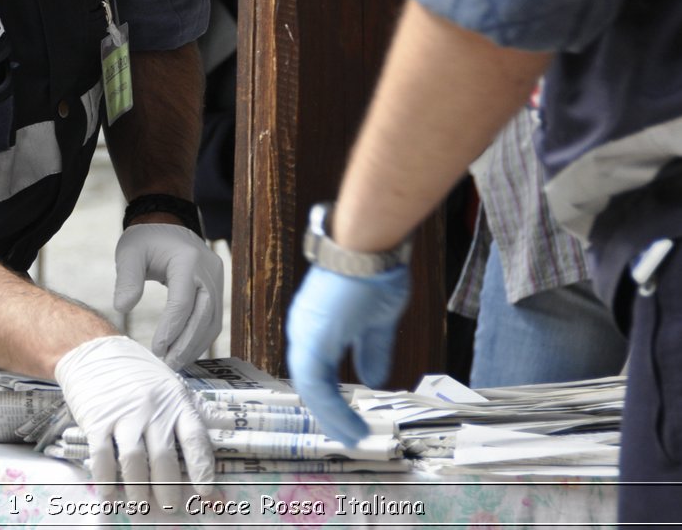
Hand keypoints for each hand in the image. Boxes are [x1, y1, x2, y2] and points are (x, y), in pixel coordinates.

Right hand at [54, 335, 228, 509]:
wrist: (93, 350)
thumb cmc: (137, 370)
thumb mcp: (171, 383)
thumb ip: (195, 409)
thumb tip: (227, 426)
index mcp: (175, 402)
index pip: (195, 440)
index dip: (202, 470)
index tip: (206, 494)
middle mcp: (152, 410)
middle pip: (164, 458)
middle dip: (169, 489)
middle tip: (171, 508)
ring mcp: (123, 415)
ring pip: (134, 462)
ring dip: (138, 490)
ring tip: (141, 507)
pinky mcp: (96, 420)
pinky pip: (102, 456)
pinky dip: (106, 480)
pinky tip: (110, 494)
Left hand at [113, 223, 224, 367]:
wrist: (166, 223)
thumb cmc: (145, 240)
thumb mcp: (129, 253)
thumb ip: (127, 279)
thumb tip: (122, 308)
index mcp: (188, 260)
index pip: (183, 302)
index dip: (171, 329)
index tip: (157, 349)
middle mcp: (208, 269)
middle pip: (204, 315)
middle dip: (187, 343)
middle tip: (169, 364)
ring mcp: (216, 278)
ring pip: (212, 320)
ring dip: (196, 344)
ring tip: (176, 362)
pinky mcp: (217, 286)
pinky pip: (212, 317)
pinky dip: (200, 336)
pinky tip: (184, 350)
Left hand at [285, 263, 410, 446]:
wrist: (369, 246)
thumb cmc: (373, 270)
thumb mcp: (377, 321)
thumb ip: (371, 351)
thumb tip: (373, 377)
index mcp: (317, 325)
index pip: (318, 370)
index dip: (331, 397)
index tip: (347, 418)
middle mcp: (304, 329)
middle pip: (309, 381)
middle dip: (328, 412)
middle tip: (346, 434)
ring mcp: (305, 332)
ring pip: (309, 385)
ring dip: (330, 415)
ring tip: (350, 436)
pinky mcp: (311, 336)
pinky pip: (314, 382)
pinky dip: (330, 407)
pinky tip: (347, 423)